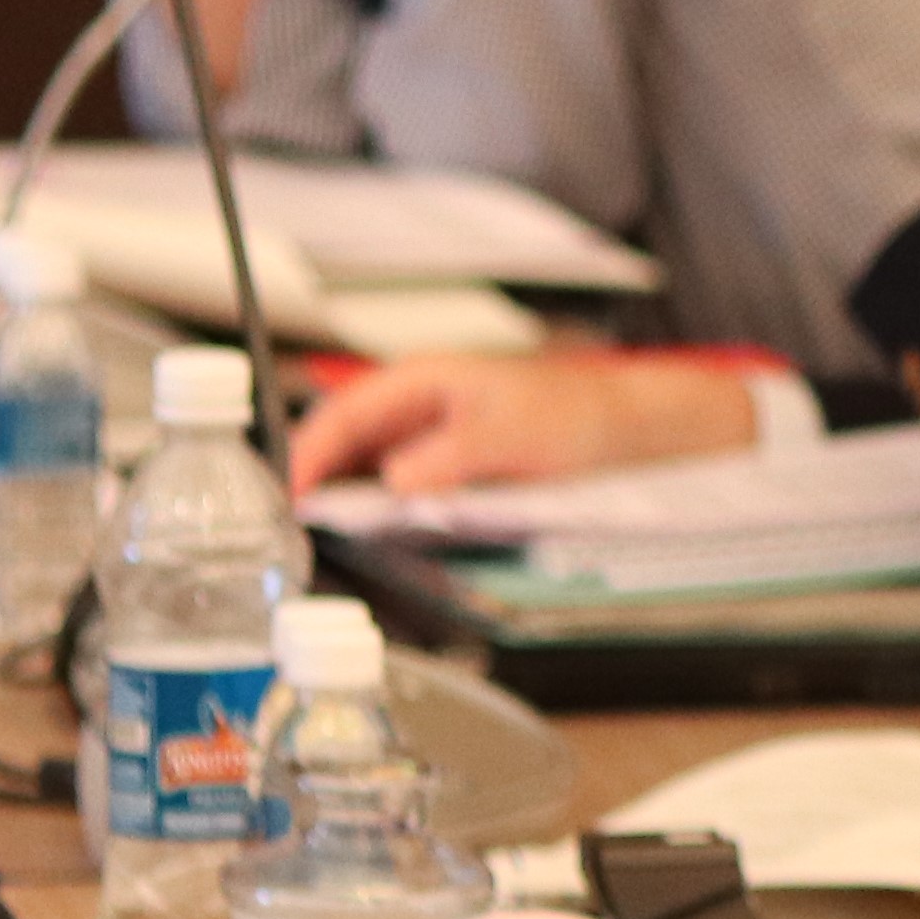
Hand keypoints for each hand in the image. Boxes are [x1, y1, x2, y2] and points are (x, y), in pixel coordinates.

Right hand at [285, 355, 757, 494]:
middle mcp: (418, 407)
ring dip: (346, 498)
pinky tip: (380, 534)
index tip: (291, 496)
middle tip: (295, 527)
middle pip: (345, 443)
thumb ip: (451, 456)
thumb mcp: (510, 434)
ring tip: (326, 536)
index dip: (308, 455)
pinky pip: (402, 487)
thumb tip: (396, 481)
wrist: (628, 428)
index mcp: (421, 381)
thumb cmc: (576, 414)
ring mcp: (432, 437)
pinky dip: (383, 509)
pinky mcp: (451, 466)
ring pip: (369, 468)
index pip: (342, 416)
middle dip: (316, 481)